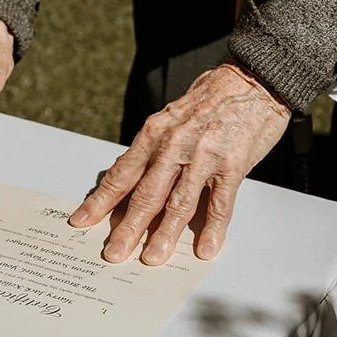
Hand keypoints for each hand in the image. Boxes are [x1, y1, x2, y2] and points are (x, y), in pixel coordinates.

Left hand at [69, 64, 290, 264]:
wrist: (253, 80)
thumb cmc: (212, 96)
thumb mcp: (172, 115)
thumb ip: (153, 146)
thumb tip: (128, 174)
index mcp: (156, 132)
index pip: (122, 173)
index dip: (101, 200)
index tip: (83, 220)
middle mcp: (175, 145)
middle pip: (146, 194)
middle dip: (127, 228)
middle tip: (113, 253)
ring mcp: (204, 156)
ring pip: (179, 203)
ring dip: (165, 235)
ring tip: (153, 257)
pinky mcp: (233, 165)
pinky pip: (220, 203)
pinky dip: (212, 228)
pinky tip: (206, 247)